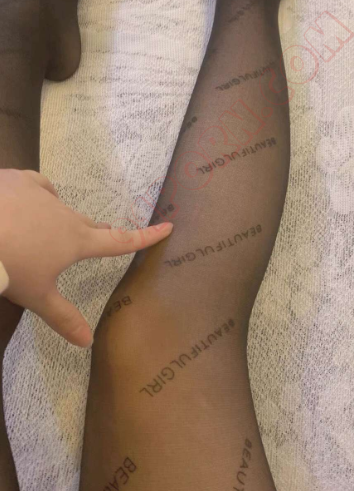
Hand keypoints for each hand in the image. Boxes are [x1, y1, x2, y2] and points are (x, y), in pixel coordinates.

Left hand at [0, 169, 172, 347]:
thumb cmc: (9, 267)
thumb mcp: (36, 296)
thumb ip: (63, 317)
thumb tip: (87, 343)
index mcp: (77, 241)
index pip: (120, 241)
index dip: (146, 236)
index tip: (167, 226)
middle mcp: (67, 214)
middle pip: (89, 226)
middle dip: (93, 234)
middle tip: (90, 242)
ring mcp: (44, 194)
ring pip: (61, 206)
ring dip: (58, 219)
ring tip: (38, 231)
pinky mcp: (21, 181)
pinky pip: (37, 187)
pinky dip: (36, 197)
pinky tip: (24, 203)